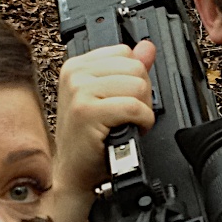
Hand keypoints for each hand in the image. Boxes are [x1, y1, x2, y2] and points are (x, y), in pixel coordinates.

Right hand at [53, 41, 156, 194]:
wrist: (75, 173)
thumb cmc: (90, 141)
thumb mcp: (109, 98)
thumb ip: (129, 70)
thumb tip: (147, 48)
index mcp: (77, 66)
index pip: (126, 52)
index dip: (134, 79)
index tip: (123, 100)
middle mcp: (75, 74)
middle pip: (136, 68)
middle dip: (142, 96)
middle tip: (126, 117)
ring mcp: (78, 91)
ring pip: (137, 86)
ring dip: (142, 111)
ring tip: (125, 124)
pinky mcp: (86, 111)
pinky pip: (133, 107)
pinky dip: (142, 122)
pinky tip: (130, 131)